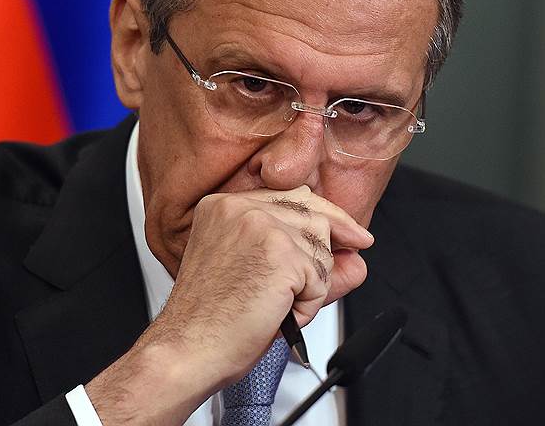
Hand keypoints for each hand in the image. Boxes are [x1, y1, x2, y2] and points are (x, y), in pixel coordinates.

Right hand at [161, 185, 373, 380]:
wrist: (188, 349)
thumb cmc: (208, 321)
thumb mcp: (253, 275)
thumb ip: (304, 259)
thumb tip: (356, 261)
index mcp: (224, 207)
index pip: (293, 196)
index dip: (326, 218)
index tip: (350, 233)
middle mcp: (240, 209)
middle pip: (315, 219)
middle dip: (321, 259)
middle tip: (301, 290)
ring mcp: (262, 228)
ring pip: (321, 251)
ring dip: (308, 288)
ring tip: (271, 305)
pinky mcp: (281, 255)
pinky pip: (321, 281)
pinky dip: (306, 307)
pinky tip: (275, 314)